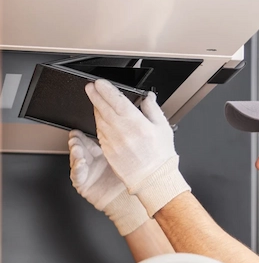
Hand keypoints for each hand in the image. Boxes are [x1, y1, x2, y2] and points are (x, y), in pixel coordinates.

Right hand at [68, 129, 149, 235]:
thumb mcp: (127, 160)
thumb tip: (128, 130)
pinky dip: (78, 168)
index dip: (86, 135)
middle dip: (77, 141)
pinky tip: (81, 162)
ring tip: (77, 147)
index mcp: (102, 154)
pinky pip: (77, 175)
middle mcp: (92, 162)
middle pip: (81, 147)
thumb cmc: (130, 182)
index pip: (91, 140)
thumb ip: (123, 147)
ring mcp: (86, 172)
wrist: (129, 203)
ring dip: (75, 152)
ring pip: (76, 159)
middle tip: (76, 136)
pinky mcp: (82, 184)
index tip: (83, 129)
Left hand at [85, 79, 189, 215]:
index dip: (106, 89)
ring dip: (96, 109)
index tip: (100, 83)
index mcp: (137, 123)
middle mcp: (122, 131)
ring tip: (96, 102)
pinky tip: (102, 121)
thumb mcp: (163, 129)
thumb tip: (147, 98)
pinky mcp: (108, 150)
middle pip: (102, 107)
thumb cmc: (160, 157)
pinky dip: (99, 124)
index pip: (116, 100)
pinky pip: (100, 133)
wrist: (153, 179)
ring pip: (99, 119)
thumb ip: (153, 109)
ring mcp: (112, 141)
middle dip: (95, 95)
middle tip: (91, 87)